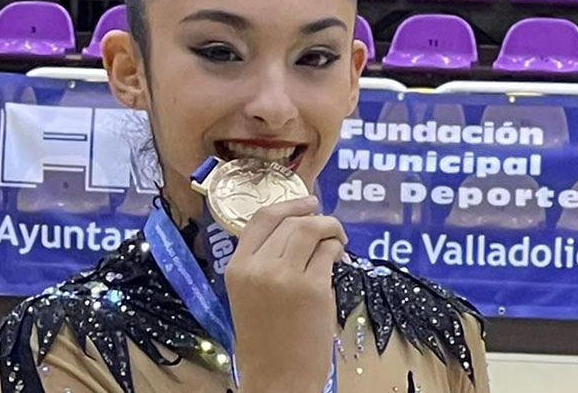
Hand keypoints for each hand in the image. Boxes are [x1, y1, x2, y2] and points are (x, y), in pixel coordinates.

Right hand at [225, 196, 346, 392]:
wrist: (277, 379)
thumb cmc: (264, 342)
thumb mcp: (248, 296)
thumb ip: (262, 264)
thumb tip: (296, 232)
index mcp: (237, 268)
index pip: (261, 218)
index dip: (288, 204)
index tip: (308, 202)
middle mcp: (258, 267)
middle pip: (290, 221)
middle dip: (315, 217)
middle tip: (328, 227)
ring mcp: (286, 277)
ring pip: (311, 229)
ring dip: (330, 228)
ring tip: (337, 239)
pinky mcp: (313, 289)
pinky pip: (329, 253)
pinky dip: (338, 249)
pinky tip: (340, 259)